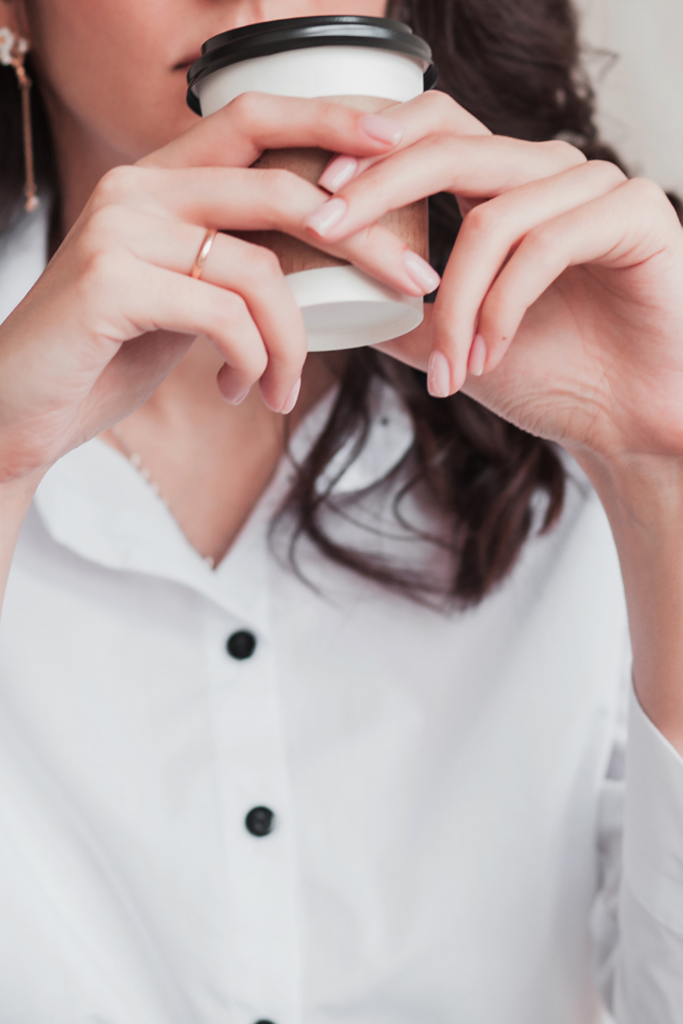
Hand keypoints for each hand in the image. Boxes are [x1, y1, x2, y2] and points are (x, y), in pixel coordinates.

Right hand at [0, 94, 436, 483]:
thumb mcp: (183, 295)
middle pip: (278, 187)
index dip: (330, 121)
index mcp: (157, 180)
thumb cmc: (108, 352)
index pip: (253, 119)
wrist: (19, 409)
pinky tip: (242, 392)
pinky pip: (225, 316)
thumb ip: (235, 259)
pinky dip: (254, 362)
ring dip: (294, 343)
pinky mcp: (111, 282)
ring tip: (283, 389)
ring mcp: (119, 229)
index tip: (398, 143)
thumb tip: (326, 251)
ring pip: (260, 269)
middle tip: (411, 284)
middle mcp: (137, 187)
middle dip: (363, 238)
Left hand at [307, 91, 682, 464]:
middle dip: (377, 189)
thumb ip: (395, 311)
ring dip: (455, 304)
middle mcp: (549, 172)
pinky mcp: (635, 213)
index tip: (315, 200)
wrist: (626, 422)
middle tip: (326, 232)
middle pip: (449, 146)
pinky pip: (544, 246)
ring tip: (447, 368)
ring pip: (492, 219)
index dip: (370, 150)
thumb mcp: (450, 341)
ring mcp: (595, 186)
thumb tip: (324, 296)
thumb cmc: (550, 376)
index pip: (433, 131)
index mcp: (507, 185)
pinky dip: (503, 309)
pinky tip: (490, 357)